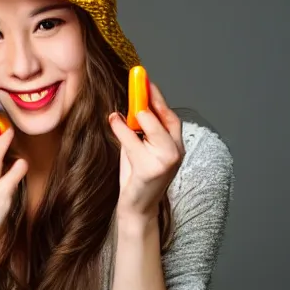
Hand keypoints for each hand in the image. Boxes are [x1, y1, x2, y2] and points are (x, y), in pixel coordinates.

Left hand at [109, 82, 184, 221]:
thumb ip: (140, 130)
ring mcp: (165, 161)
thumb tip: (131, 106)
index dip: (158, 97)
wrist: (137, 208)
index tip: (146, 81)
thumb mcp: (141, 149)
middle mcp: (176, 152)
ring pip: (149, 127)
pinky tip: (113, 119)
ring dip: (134, 114)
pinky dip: (121, 128)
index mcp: (176, 146)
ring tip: (122, 110)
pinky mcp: (150, 168)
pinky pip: (133, 141)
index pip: (170, 117)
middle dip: (148, 99)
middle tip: (136, 83)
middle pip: (164, 118)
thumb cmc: (137, 177)